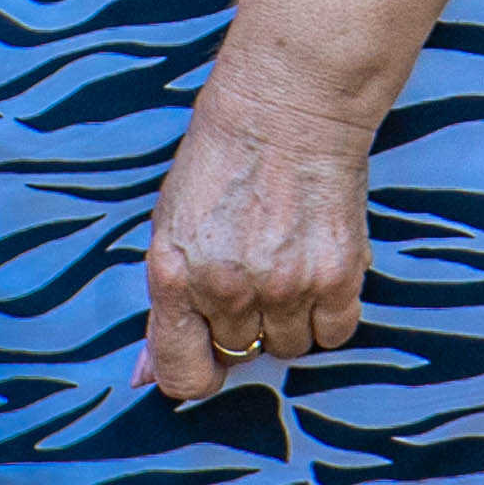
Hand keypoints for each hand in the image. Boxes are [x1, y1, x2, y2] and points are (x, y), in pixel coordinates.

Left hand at [140, 60, 374, 401]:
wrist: (287, 107)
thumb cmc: (221, 159)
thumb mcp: (170, 225)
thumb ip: (165, 303)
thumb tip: (146, 377)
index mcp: (174, 275)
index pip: (181, 374)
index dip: (195, 373)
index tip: (207, 357)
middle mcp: (227, 288)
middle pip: (240, 354)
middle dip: (244, 323)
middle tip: (252, 268)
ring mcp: (285, 286)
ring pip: (289, 346)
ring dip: (289, 316)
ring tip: (285, 259)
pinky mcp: (337, 277)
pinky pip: (334, 332)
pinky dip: (328, 310)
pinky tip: (317, 265)